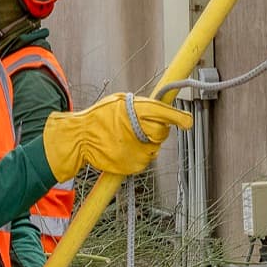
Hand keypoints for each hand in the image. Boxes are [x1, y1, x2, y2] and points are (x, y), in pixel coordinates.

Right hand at [40, 93, 194, 178]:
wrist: (79, 140)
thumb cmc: (97, 118)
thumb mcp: (117, 102)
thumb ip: (141, 105)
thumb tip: (160, 107)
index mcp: (135, 110)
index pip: (165, 113)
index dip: (180, 118)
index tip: (188, 122)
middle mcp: (139, 130)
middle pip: (163, 131)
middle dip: (159, 129)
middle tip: (144, 126)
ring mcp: (137, 149)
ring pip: (156, 146)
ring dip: (149, 142)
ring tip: (129, 137)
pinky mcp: (134, 164)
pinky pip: (146, 158)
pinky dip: (140, 154)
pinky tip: (125, 148)